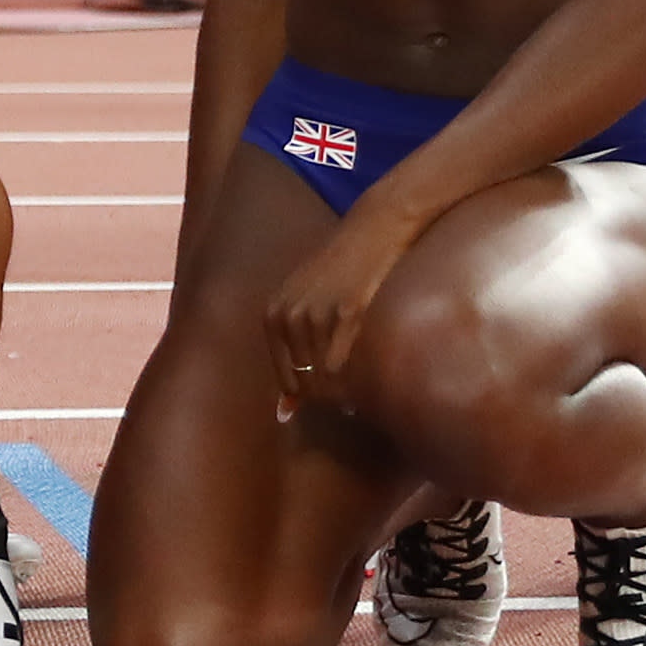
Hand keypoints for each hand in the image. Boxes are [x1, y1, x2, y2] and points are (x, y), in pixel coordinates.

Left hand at [264, 202, 417, 416]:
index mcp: (274, 316)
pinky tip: (370, 378)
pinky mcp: (348, 312)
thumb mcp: (304, 304)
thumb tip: (284, 413)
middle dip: (330, 398)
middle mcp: (289, 316)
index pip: (287, 381)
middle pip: (306, 383)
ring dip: (346, 392)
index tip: (332, 400)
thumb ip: (293, 353)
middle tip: (352, 400)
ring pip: (326, 379)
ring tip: (362, 390)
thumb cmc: (340, 271)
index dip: (310, 398)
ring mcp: (317, 314)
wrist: (372, 231)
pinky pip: (346, 363)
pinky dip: (358, 379)